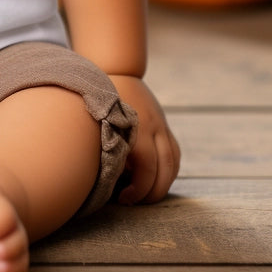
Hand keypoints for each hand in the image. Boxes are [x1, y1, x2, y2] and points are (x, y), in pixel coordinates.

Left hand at [109, 74, 180, 205]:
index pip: (146, 167)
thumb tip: (107, 177)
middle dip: (152, 192)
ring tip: (145, 195)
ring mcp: (161, 124)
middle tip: (134, 202)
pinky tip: (155, 179)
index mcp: (135, 124)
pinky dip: (168, 169)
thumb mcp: (97, 121)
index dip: (137, 189)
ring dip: (163, 184)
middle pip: (165, 169)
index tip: (123, 198)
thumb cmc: (98, 98)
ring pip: (173, 162)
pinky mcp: (164, 125)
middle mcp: (153, 125)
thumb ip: (105, 146)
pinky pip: (174, 153)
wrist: (116, 69)